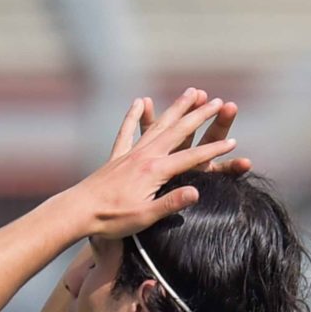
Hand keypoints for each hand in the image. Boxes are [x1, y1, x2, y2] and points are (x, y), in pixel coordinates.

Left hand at [58, 89, 241, 240]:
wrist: (76, 212)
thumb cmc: (110, 219)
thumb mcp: (144, 218)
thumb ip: (171, 204)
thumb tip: (196, 192)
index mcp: (155, 171)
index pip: (192, 158)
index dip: (214, 151)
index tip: (234, 143)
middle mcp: (144, 156)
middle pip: (179, 131)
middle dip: (201, 116)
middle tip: (220, 102)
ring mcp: (130, 154)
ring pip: (158, 125)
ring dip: (177, 108)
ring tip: (193, 92)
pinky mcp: (117, 157)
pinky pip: (128, 131)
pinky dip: (135, 116)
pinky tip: (140, 101)